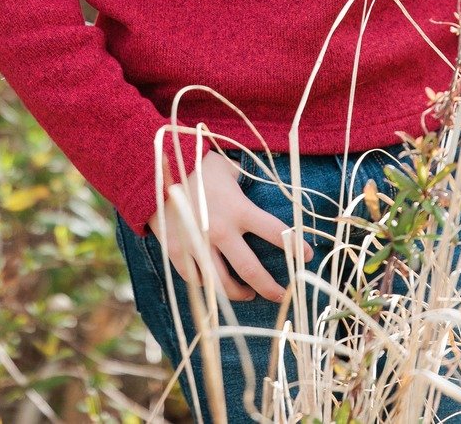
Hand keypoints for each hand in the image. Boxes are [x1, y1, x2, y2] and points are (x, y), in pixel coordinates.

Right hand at [147, 149, 310, 302]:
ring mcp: (198, 246)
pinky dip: (210, 286)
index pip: (277, 233)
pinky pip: (198, 281)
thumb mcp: (226, 168)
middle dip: (271, 288)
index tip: (307, 257)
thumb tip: (260, 184)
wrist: (153, 170)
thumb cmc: (195, 165)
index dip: (296, 247)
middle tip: (282, 294)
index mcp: (238, 210)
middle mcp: (220, 232)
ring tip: (249, 294)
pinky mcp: (178, 254)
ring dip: (240, 294)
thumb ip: (244, 183)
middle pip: (252, 271)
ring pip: (224, 286)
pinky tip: (217, 285)